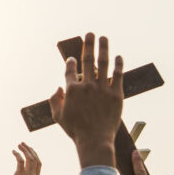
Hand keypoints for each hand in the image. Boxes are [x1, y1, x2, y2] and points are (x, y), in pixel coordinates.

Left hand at [4, 143, 40, 174]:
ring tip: (19, 144)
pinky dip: (17, 154)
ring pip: (30, 158)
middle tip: (23, 144)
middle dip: (30, 150)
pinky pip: (20, 160)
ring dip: (25, 149)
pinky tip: (13, 151)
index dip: (35, 155)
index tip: (30, 150)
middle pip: (35, 159)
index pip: (39, 164)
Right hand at [48, 33, 123, 166]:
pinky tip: (119, 57)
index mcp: (71, 90)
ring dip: (103, 48)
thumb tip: (58, 87)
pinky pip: (118, 75)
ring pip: (103, 63)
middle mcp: (87, 86)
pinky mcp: (116, 94)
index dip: (70, 63)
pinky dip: (118, 65)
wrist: (95, 140)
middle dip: (88, 44)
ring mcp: (103, 89)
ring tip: (103, 38)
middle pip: (87, 60)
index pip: (70, 70)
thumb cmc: (75, 130)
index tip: (72, 59)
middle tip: (90, 33)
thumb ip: (54, 100)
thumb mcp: (58, 117)